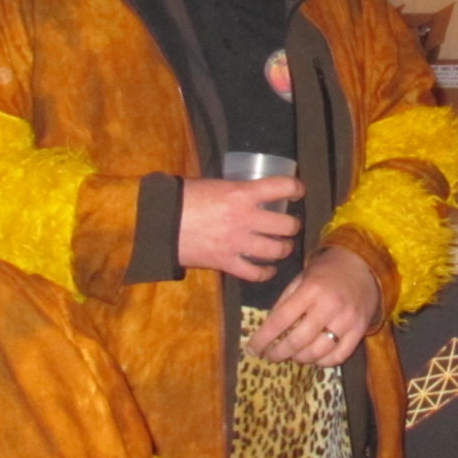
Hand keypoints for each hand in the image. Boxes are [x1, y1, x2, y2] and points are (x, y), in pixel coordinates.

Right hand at [177, 176, 303, 281]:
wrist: (159, 222)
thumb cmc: (184, 197)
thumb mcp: (214, 184)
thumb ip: (236, 190)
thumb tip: (250, 193)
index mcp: (242, 193)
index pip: (282, 187)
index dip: (296, 188)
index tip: (298, 192)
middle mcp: (246, 219)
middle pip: (286, 226)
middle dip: (292, 227)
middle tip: (289, 226)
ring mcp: (237, 243)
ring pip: (276, 251)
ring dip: (284, 249)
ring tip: (282, 248)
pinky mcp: (227, 263)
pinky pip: (255, 273)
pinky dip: (266, 273)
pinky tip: (268, 270)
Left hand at [248, 245, 380, 366]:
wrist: (364, 266)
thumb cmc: (327, 272)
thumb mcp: (301, 278)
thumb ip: (285, 302)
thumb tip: (267, 329)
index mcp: (310, 290)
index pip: (280, 319)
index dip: (263, 338)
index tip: (252, 349)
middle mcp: (329, 306)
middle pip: (297, 340)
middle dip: (278, 353)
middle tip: (269, 355)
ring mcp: (346, 320)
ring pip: (317, 352)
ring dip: (299, 358)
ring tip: (292, 355)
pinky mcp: (360, 330)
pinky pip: (338, 356)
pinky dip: (322, 362)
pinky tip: (314, 357)